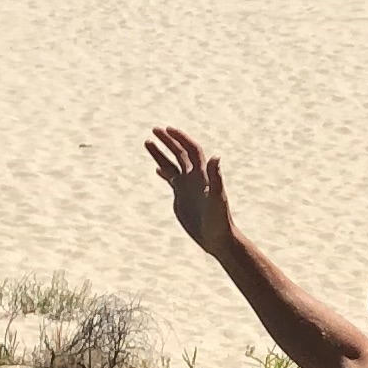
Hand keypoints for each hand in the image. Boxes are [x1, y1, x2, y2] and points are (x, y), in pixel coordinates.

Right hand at [144, 126, 234, 259]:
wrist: (217, 237)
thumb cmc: (219, 220)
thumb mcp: (217, 198)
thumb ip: (216, 177)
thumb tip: (216, 156)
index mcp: (203, 175)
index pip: (191, 150)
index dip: (181, 138)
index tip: (168, 129)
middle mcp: (195, 178)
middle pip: (180, 153)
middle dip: (168, 141)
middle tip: (155, 130)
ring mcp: (187, 187)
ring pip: (172, 165)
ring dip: (161, 153)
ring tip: (148, 142)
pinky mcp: (182, 197)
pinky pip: (172, 180)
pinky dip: (164, 172)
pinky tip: (157, 168)